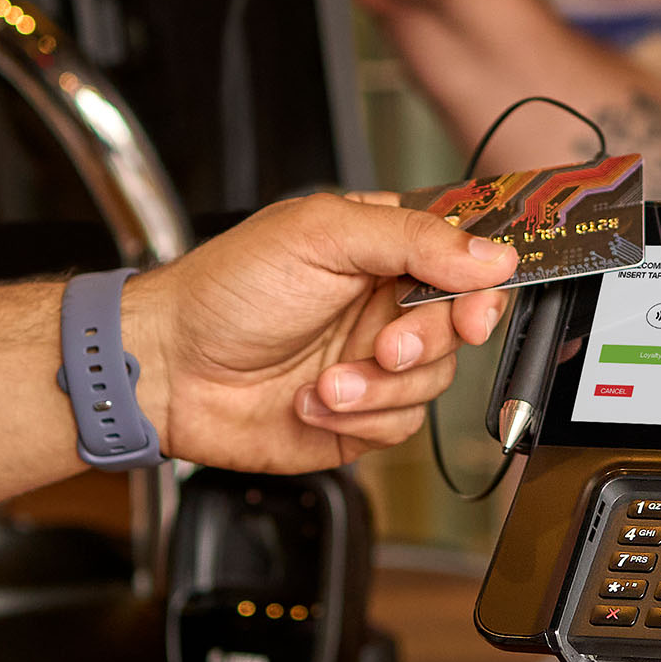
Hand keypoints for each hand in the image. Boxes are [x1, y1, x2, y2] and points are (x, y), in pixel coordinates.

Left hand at [120, 193, 514, 469]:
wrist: (170, 370)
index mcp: (382, 247)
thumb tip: (491, 255)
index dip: (482, 283)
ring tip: (327, 379)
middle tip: (385, 344)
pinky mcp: (362, 417)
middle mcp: (384, 303)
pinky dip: (361, 417)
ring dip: (381, 386)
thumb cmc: (225, 291)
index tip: (474, 303)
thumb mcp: (320, 236)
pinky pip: (404, 425)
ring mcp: (374, 362)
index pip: (465, 258)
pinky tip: (313, 400)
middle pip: (460, 324)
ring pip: (435, 381)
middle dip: (426, 340)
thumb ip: (413, 238)